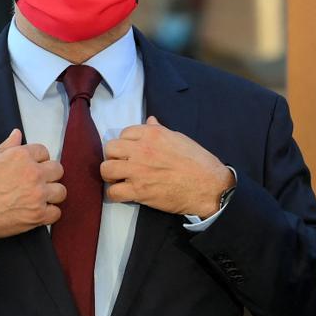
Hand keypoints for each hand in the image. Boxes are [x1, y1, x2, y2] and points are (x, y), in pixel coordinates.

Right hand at [0, 128, 65, 240]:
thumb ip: (7, 147)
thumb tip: (17, 134)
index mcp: (21, 156)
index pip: (44, 151)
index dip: (38, 160)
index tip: (32, 168)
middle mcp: (33, 173)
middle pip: (57, 170)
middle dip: (48, 176)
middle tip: (37, 183)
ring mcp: (38, 195)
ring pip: (61, 191)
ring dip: (51, 195)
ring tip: (39, 199)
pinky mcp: (38, 215)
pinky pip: (56, 213)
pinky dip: (48, 214)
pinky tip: (37, 212)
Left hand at [100, 116, 232, 216]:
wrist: (210, 186)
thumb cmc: (198, 162)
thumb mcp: (179, 139)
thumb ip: (160, 130)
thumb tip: (150, 120)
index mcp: (152, 134)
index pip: (124, 133)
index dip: (126, 144)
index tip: (130, 152)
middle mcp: (142, 150)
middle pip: (110, 149)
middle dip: (114, 157)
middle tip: (121, 165)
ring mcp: (138, 171)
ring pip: (106, 169)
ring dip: (110, 175)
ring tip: (119, 179)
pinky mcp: (139, 191)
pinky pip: (113, 192)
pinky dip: (115, 194)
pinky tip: (123, 193)